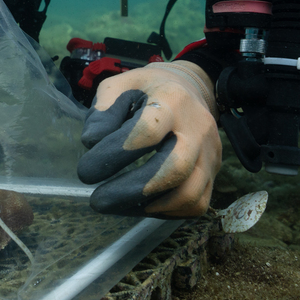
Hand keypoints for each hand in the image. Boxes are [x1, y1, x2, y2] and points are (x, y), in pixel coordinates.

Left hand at [77, 61, 220, 217]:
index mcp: (172, 99)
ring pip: (190, 194)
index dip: (115, 154)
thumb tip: (91, 142)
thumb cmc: (146, 90)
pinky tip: (138, 205)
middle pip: (176, 168)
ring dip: (148, 206)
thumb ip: (102, 112)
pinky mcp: (214, 173)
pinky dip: (165, 211)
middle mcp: (198, 128)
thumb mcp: (118, 87)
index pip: (148, 131)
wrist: (189, 90)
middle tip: (98, 200)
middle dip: (133, 190)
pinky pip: (195, 204)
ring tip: (115, 205)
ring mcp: (210, 153)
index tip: (85, 171)